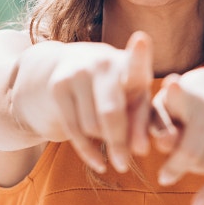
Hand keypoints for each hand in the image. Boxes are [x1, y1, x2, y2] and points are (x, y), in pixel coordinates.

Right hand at [11, 31, 153, 173]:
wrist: (70, 67)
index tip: (142, 40)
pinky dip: (88, 152)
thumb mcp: (135, 100)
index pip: (135, 62)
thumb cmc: (117, 89)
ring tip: (110, 139)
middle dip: (118, 143)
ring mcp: (77, 73)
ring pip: (92, 126)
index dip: (139, 54)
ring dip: (103, 141)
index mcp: (128, 64)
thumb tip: (141, 149)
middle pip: (110, 113)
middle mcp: (102, 63)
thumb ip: (146, 123)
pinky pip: (74, 130)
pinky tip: (98, 162)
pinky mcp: (57, 87)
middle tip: (124, 165)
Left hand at [150, 67, 203, 204]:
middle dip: (175, 168)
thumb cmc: (180, 103)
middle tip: (163, 176)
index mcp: (187, 91)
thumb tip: (164, 143)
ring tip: (182, 167)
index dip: (172, 110)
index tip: (166, 123)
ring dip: (191, 171)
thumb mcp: (162, 106)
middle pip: (191, 152)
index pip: (176, 103)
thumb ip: (157, 124)